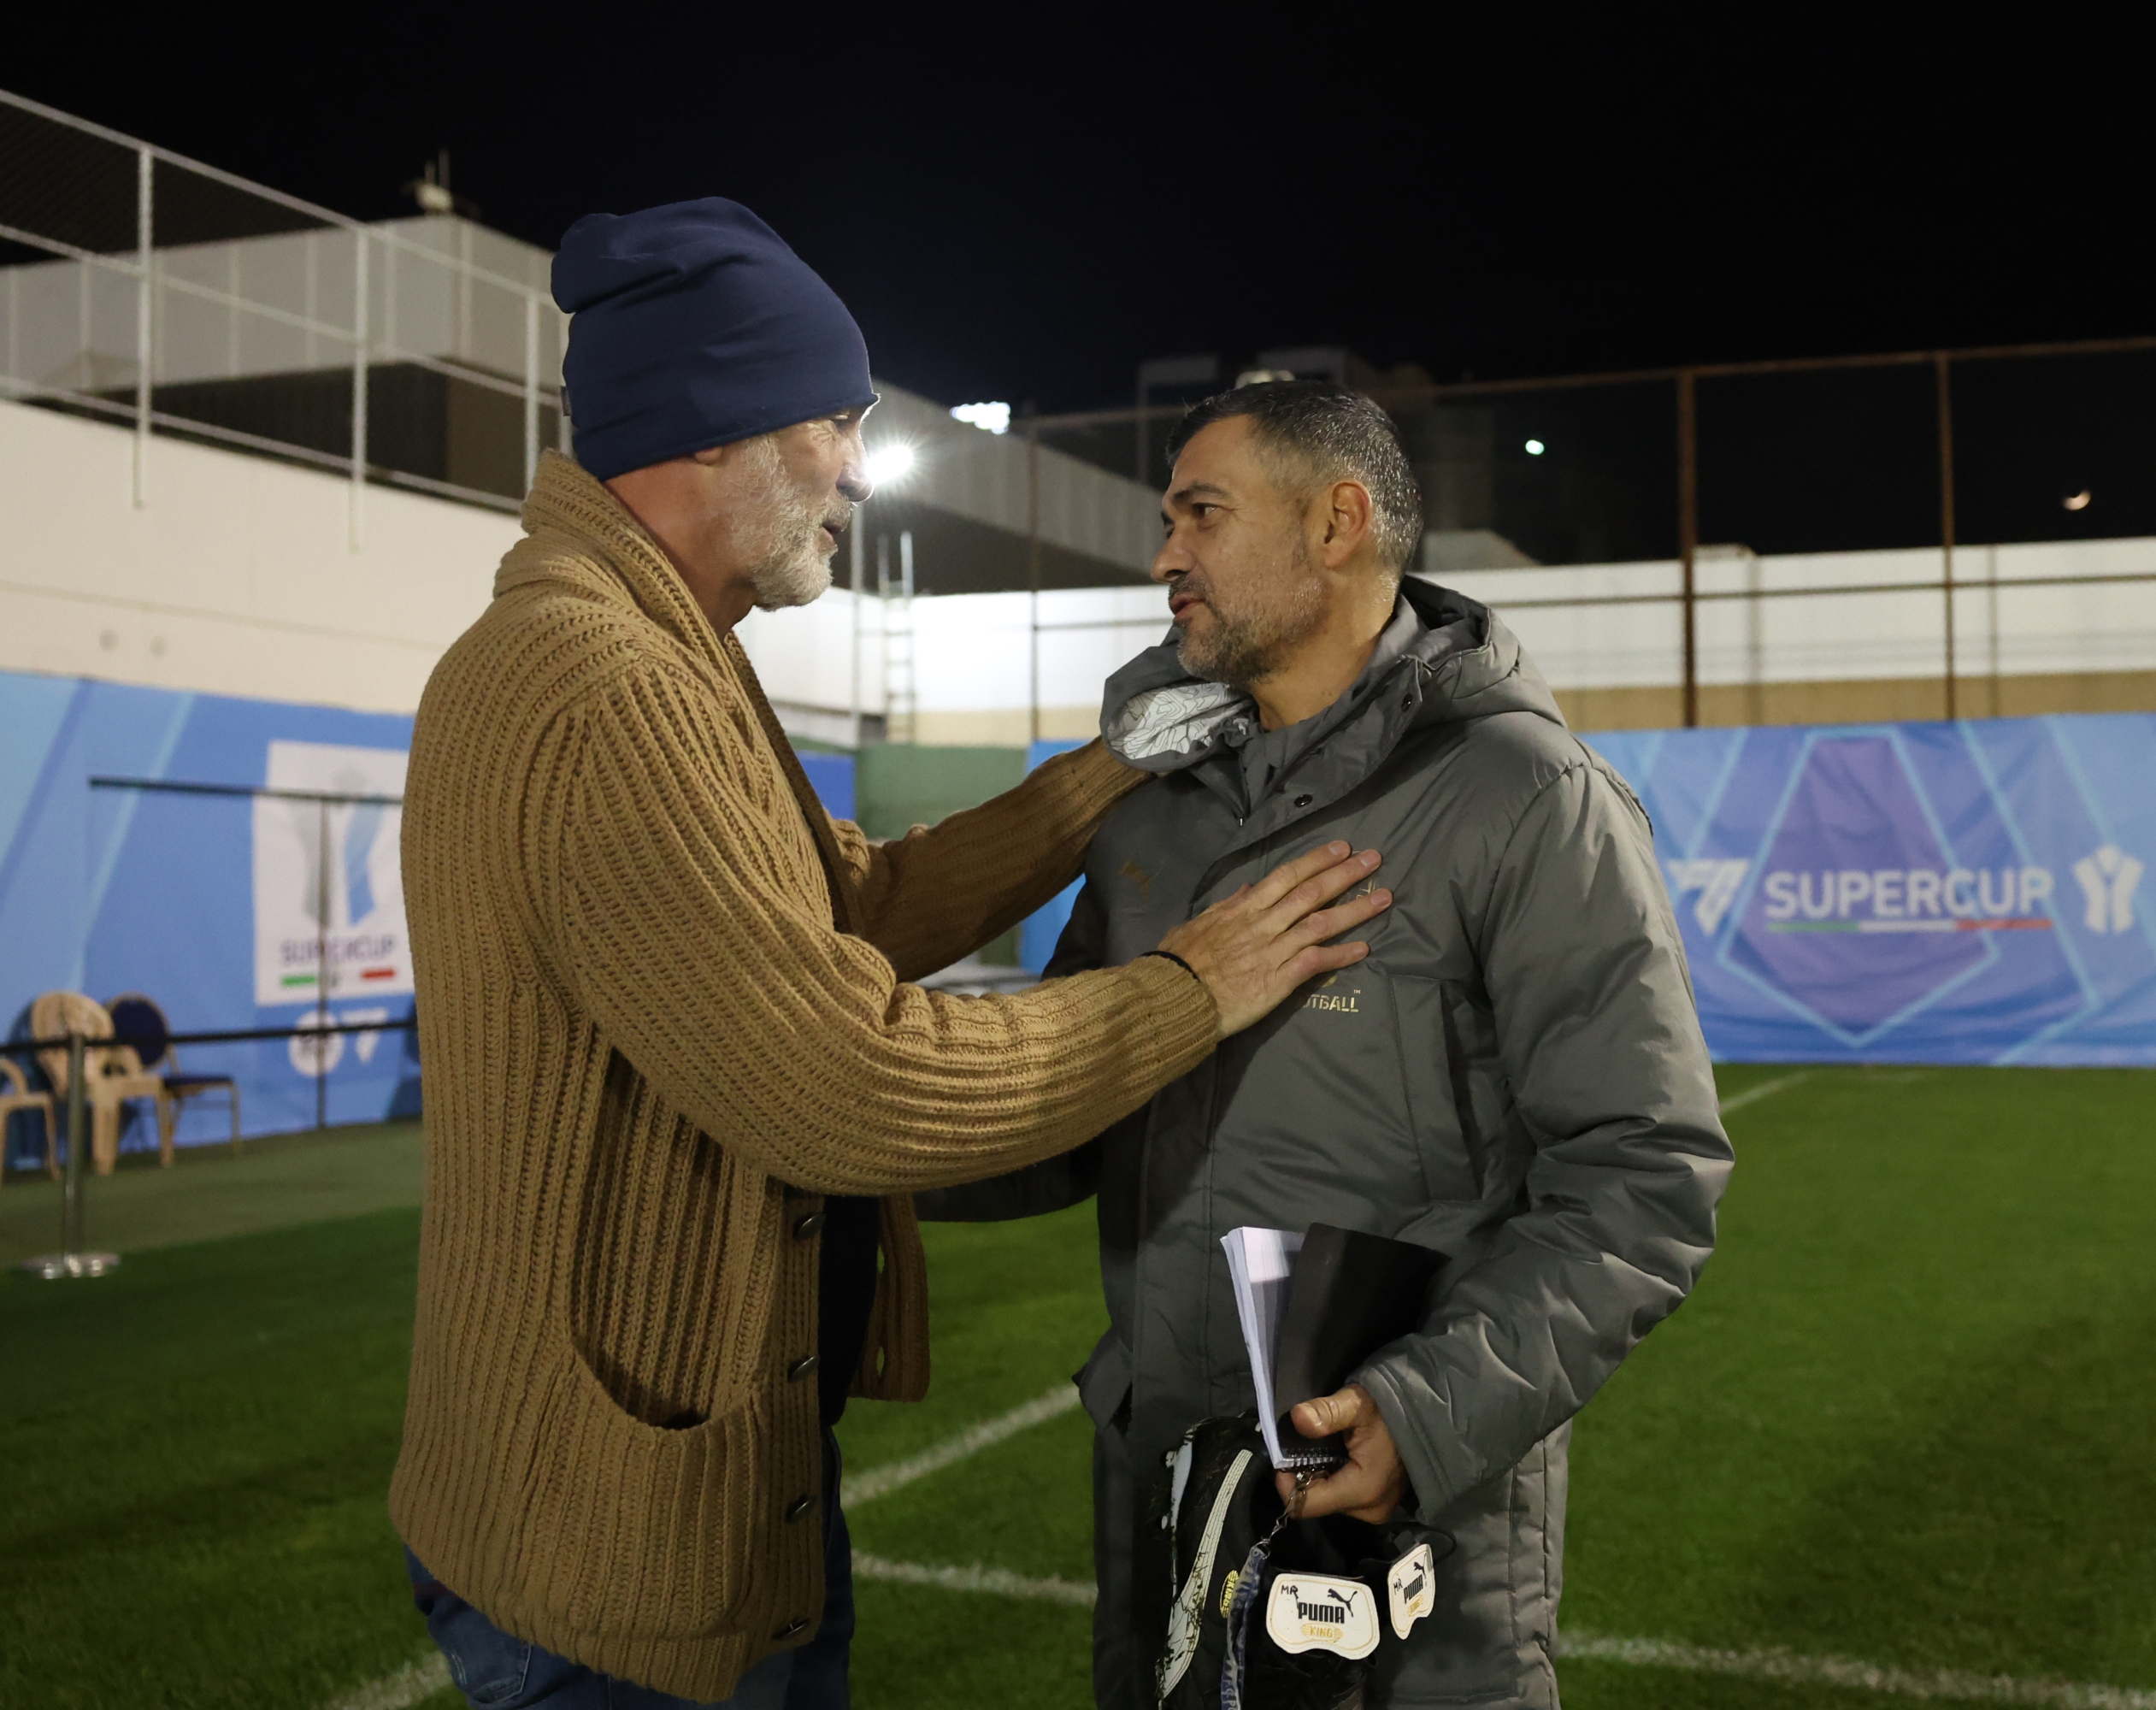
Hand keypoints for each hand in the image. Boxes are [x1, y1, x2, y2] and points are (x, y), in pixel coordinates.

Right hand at [1154, 842, 1389, 1037]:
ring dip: (1355, 910)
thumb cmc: (1180, 962)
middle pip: (1310, 892)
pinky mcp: (1278, 981)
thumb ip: (1226, 906)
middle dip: (1345, 874)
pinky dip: (1340, 954)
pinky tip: (1364, 947)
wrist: (1174, 996)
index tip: (1342, 848)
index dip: (1316, 860)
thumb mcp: (1198, 924)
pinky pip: (1315, 962)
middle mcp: (1263, 924)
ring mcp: (1273, 951)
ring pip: (1320, 924)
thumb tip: (1248, 887)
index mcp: (1243, 909)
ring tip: (1384, 898)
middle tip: (1374, 859)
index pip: (1286, 876)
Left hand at [1274, 1384, 1406, 1522]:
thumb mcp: (1358, 1402)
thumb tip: (1299, 1418)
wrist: (1426, 1416)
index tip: (1284, 1455)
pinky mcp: (1378, 1504)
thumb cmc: (1391, 1409)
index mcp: (1362, 1491)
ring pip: (1328, 1500)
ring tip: (1327, 1448)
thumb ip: (1328, 1411)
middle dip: (1304, 1476)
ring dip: (1320, 1476)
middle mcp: (1369, 1510)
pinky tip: (1339, 1456)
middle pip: (1315, 1503)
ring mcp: (1375, 1510)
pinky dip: (1334, 1478)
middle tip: (1307, 1446)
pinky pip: (1342, 1497)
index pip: (1305, 1505)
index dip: (1286, 1482)